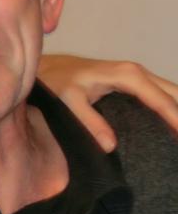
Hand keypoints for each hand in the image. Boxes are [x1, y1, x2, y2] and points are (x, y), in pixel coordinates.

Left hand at [38, 54, 177, 151]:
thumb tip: (110, 146)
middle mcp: (137, 72)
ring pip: (170, 92)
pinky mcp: (133, 82)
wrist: (48, 67)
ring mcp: (137, 76)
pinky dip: (170, 108)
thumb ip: (89, 121)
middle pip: (174, 94)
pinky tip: (173, 127)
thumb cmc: (57, 82)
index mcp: (128, 76)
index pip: (162, 100)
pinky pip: (160, 95)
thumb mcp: (69, 101)